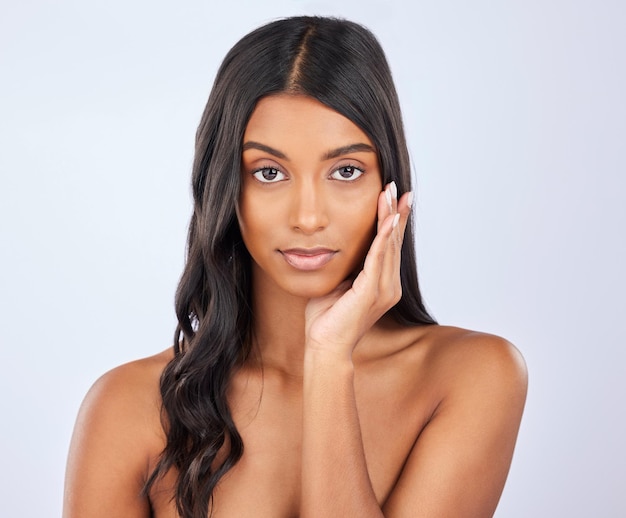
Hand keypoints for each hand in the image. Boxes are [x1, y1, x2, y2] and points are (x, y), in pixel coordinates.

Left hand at [304, 181, 412, 359]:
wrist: (325, 346)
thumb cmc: (327, 318)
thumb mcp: (338, 283)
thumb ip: (346, 267)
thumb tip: (341, 245)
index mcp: (381, 284)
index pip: (389, 246)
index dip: (392, 221)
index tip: (395, 198)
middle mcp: (388, 285)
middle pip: (394, 242)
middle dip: (395, 212)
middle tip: (396, 187)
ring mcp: (383, 289)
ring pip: (389, 246)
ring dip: (390, 217)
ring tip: (391, 194)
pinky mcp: (372, 292)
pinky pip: (379, 258)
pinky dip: (384, 237)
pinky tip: (389, 219)